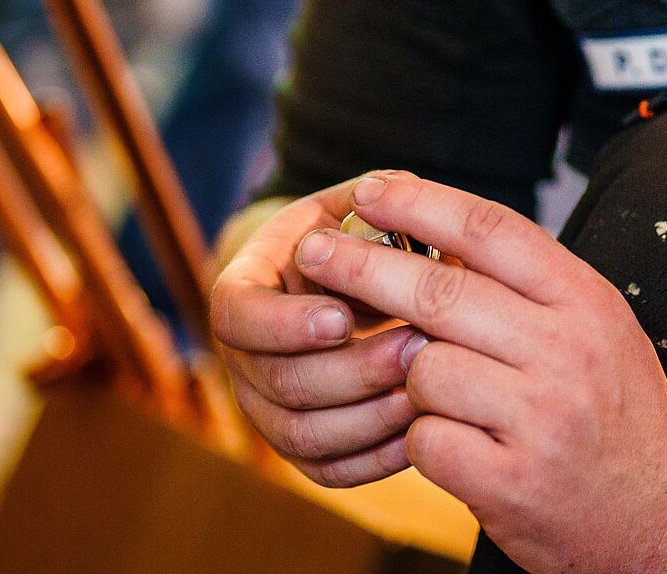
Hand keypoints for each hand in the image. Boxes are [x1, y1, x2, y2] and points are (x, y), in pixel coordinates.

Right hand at [207, 174, 425, 485]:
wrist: (338, 290)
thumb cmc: (351, 239)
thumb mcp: (354, 207)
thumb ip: (374, 200)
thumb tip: (399, 197)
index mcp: (242, 290)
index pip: (236, 316)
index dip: (284, 324)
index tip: (341, 316)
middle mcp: (242, 359)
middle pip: (280, 383)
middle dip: (353, 370)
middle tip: (416, 345)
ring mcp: (266, 410)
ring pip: (304, 435)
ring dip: (370, 415)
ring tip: (429, 385)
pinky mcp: (303, 448)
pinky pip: (331, 470)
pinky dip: (377, 457)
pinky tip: (424, 429)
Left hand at [297, 173, 666, 570]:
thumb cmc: (617, 410)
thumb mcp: (597, 327)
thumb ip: (529, 285)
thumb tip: (436, 233)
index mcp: (586, 302)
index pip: (490, 232)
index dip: (420, 205)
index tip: (369, 191)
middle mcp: (567, 353)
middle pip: (439, 294)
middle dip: (362, 269)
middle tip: (312, 253)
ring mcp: (540, 420)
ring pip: (423, 370)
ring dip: (413, 382)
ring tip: (447, 399)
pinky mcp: (512, 483)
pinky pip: (426, 440)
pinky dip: (427, 443)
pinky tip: (459, 449)